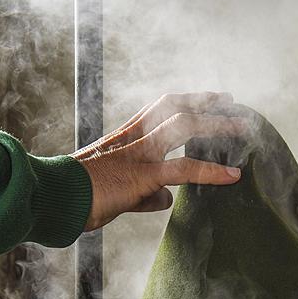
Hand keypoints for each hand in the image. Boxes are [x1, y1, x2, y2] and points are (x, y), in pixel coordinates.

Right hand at [73, 92, 245, 230]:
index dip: (188, 101)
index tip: (210, 99)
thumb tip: (167, 198)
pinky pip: (183, 168)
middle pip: (175, 106)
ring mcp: (137, 154)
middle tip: (233, 103)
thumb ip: (145, 193)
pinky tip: (233, 175)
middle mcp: (133, 138)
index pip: (160, 108)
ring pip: (183, 126)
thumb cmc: (77, 198)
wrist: (53, 199)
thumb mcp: (117, 193)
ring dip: (217, 125)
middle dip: (207, 103)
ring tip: (244, 129)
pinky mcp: (140, 175)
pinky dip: (212, 170)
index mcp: (125, 138)